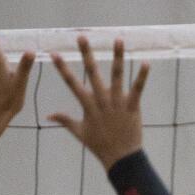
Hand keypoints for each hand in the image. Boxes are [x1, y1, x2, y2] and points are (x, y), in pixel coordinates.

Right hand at [48, 37, 149, 170]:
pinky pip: (137, 89)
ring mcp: (117, 103)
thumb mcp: (79, 133)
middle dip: (86, 54)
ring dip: (117, 57)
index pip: (72, 84)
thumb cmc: (99, 145)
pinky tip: (146, 63)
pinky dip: (142, 77)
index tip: (54, 54)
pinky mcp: (132, 107)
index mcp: (87, 106)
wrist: (120, 158)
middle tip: (82, 37)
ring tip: (118, 39)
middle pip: (92, 74)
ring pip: (117, 76)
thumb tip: (48, 115)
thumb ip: (64, 120)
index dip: (62, 69)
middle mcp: (101, 101)